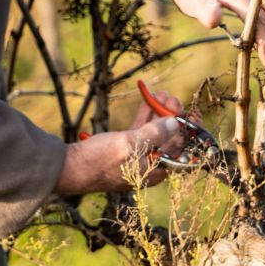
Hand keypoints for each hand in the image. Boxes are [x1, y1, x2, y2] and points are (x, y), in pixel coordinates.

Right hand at [53, 89, 187, 194]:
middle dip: (172, 117)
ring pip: (153, 133)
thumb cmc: (100, 160)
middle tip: (173, 98)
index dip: (189, 131)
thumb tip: (175, 124)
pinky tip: (147, 101)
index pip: (181, 151)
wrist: (70, 167)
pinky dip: (145, 117)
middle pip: (167, 140)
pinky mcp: (123, 150)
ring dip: (158, 113)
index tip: (194, 113)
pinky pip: (139, 132)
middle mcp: (148, 166)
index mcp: (155, 171)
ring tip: (161, 94)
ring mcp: (135, 158)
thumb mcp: (130, 144)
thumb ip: (154, 134)